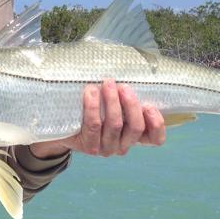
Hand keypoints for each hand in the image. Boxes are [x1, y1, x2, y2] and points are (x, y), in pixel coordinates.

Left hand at [30, 79, 164, 158]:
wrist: (62, 127)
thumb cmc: (93, 108)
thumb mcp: (112, 103)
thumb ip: (124, 95)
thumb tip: (131, 70)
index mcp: (133, 136)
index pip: (155, 139)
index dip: (157, 124)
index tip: (149, 105)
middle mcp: (123, 145)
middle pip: (136, 128)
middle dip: (131, 104)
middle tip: (123, 86)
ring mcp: (106, 148)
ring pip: (115, 125)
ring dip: (112, 101)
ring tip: (107, 83)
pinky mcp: (89, 146)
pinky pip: (94, 125)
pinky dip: (93, 106)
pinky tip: (91, 91)